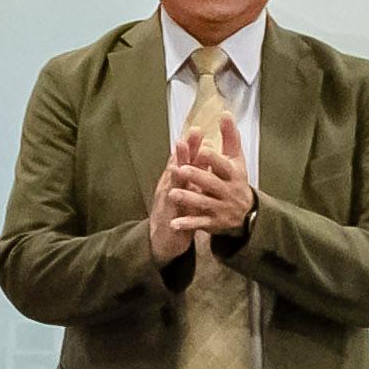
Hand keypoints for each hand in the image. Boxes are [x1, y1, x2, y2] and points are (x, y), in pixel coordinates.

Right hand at [145, 130, 200, 262]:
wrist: (164, 238)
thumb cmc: (177, 210)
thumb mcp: (187, 189)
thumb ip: (195, 170)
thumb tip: (204, 150)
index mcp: (179, 179)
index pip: (185, 158)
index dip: (190, 145)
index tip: (197, 129)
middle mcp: (170, 187)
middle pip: (176, 168)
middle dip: (180, 155)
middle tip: (184, 139)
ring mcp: (167, 202)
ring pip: (170, 187)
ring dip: (172, 176)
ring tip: (176, 165)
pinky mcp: (168, 218)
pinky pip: (170, 209)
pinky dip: (171, 203)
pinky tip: (172, 197)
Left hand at [167, 114, 256, 238]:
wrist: (248, 213)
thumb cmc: (236, 180)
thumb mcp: (236, 159)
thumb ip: (230, 137)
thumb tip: (225, 113)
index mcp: (233, 173)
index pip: (223, 164)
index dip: (213, 158)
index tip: (202, 149)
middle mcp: (227, 190)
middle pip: (212, 183)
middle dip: (197, 177)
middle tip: (180, 170)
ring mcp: (220, 207)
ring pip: (203, 203)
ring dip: (188, 199)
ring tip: (171, 194)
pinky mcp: (213, 222)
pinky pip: (199, 223)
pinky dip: (187, 223)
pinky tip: (173, 223)